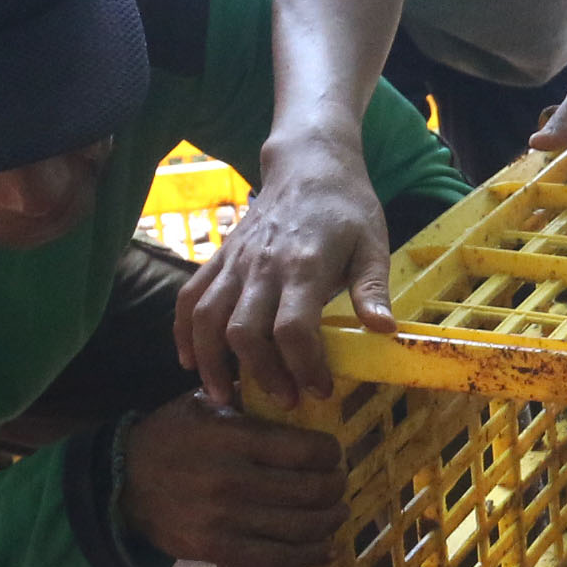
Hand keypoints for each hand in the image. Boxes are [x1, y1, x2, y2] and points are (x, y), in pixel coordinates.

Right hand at [122, 396, 350, 566]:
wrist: (120, 483)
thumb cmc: (169, 437)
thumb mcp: (202, 403)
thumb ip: (246, 398)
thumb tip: (294, 388)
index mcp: (232, 437)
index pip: (306, 449)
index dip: (331, 454)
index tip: (333, 454)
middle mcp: (231, 478)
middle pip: (311, 490)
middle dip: (336, 488)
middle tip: (339, 484)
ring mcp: (225, 518)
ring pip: (300, 528)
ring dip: (330, 523)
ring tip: (337, 513)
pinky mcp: (217, 548)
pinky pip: (276, 559)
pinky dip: (308, 557)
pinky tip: (323, 548)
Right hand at [174, 128, 395, 408]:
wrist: (309, 165)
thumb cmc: (347, 208)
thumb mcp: (373, 244)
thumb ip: (372, 289)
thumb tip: (384, 331)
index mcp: (304, 264)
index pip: (293, 327)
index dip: (304, 366)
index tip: (319, 390)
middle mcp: (262, 265)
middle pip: (244, 330)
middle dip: (261, 374)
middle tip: (283, 401)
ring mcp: (235, 261)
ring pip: (208, 318)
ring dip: (211, 362)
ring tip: (224, 397)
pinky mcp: (219, 258)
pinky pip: (189, 297)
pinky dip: (182, 332)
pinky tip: (189, 362)